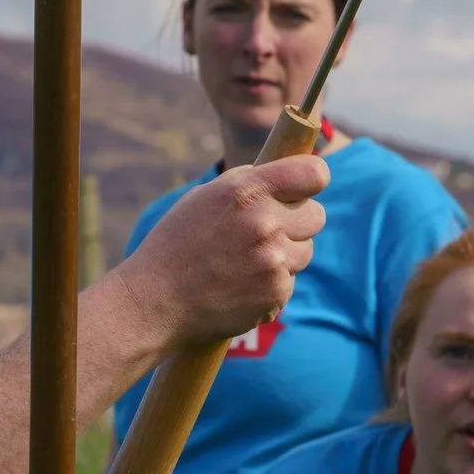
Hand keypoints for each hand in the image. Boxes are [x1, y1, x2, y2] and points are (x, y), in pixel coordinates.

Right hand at [120, 155, 327, 346]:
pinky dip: (272, 284)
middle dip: (298, 221)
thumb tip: (290, 175)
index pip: (314, 173)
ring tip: (246, 261)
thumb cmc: (178, 244)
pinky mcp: (276, 293)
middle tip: (268, 231)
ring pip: (306, 251)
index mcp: (247, 190)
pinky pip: (290, 281)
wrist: (156, 300)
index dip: (313, 178)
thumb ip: (250, 183)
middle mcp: (265, 223)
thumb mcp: (206, 197)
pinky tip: (241, 284)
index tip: (306, 187)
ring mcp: (273, 261)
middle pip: (317, 215)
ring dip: (286, 255)